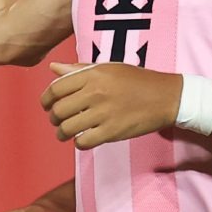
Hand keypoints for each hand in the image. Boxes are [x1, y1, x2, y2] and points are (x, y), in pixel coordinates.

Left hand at [42, 62, 181, 148]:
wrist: (165, 97)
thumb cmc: (136, 80)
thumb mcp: (108, 68)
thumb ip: (78, 69)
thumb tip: (53, 68)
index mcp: (92, 75)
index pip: (56, 88)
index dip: (46, 99)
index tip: (47, 105)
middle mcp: (95, 92)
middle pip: (58, 110)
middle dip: (53, 118)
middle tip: (57, 120)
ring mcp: (103, 113)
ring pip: (67, 128)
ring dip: (62, 133)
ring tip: (65, 133)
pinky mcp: (112, 132)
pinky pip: (83, 142)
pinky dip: (78, 143)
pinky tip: (83, 139)